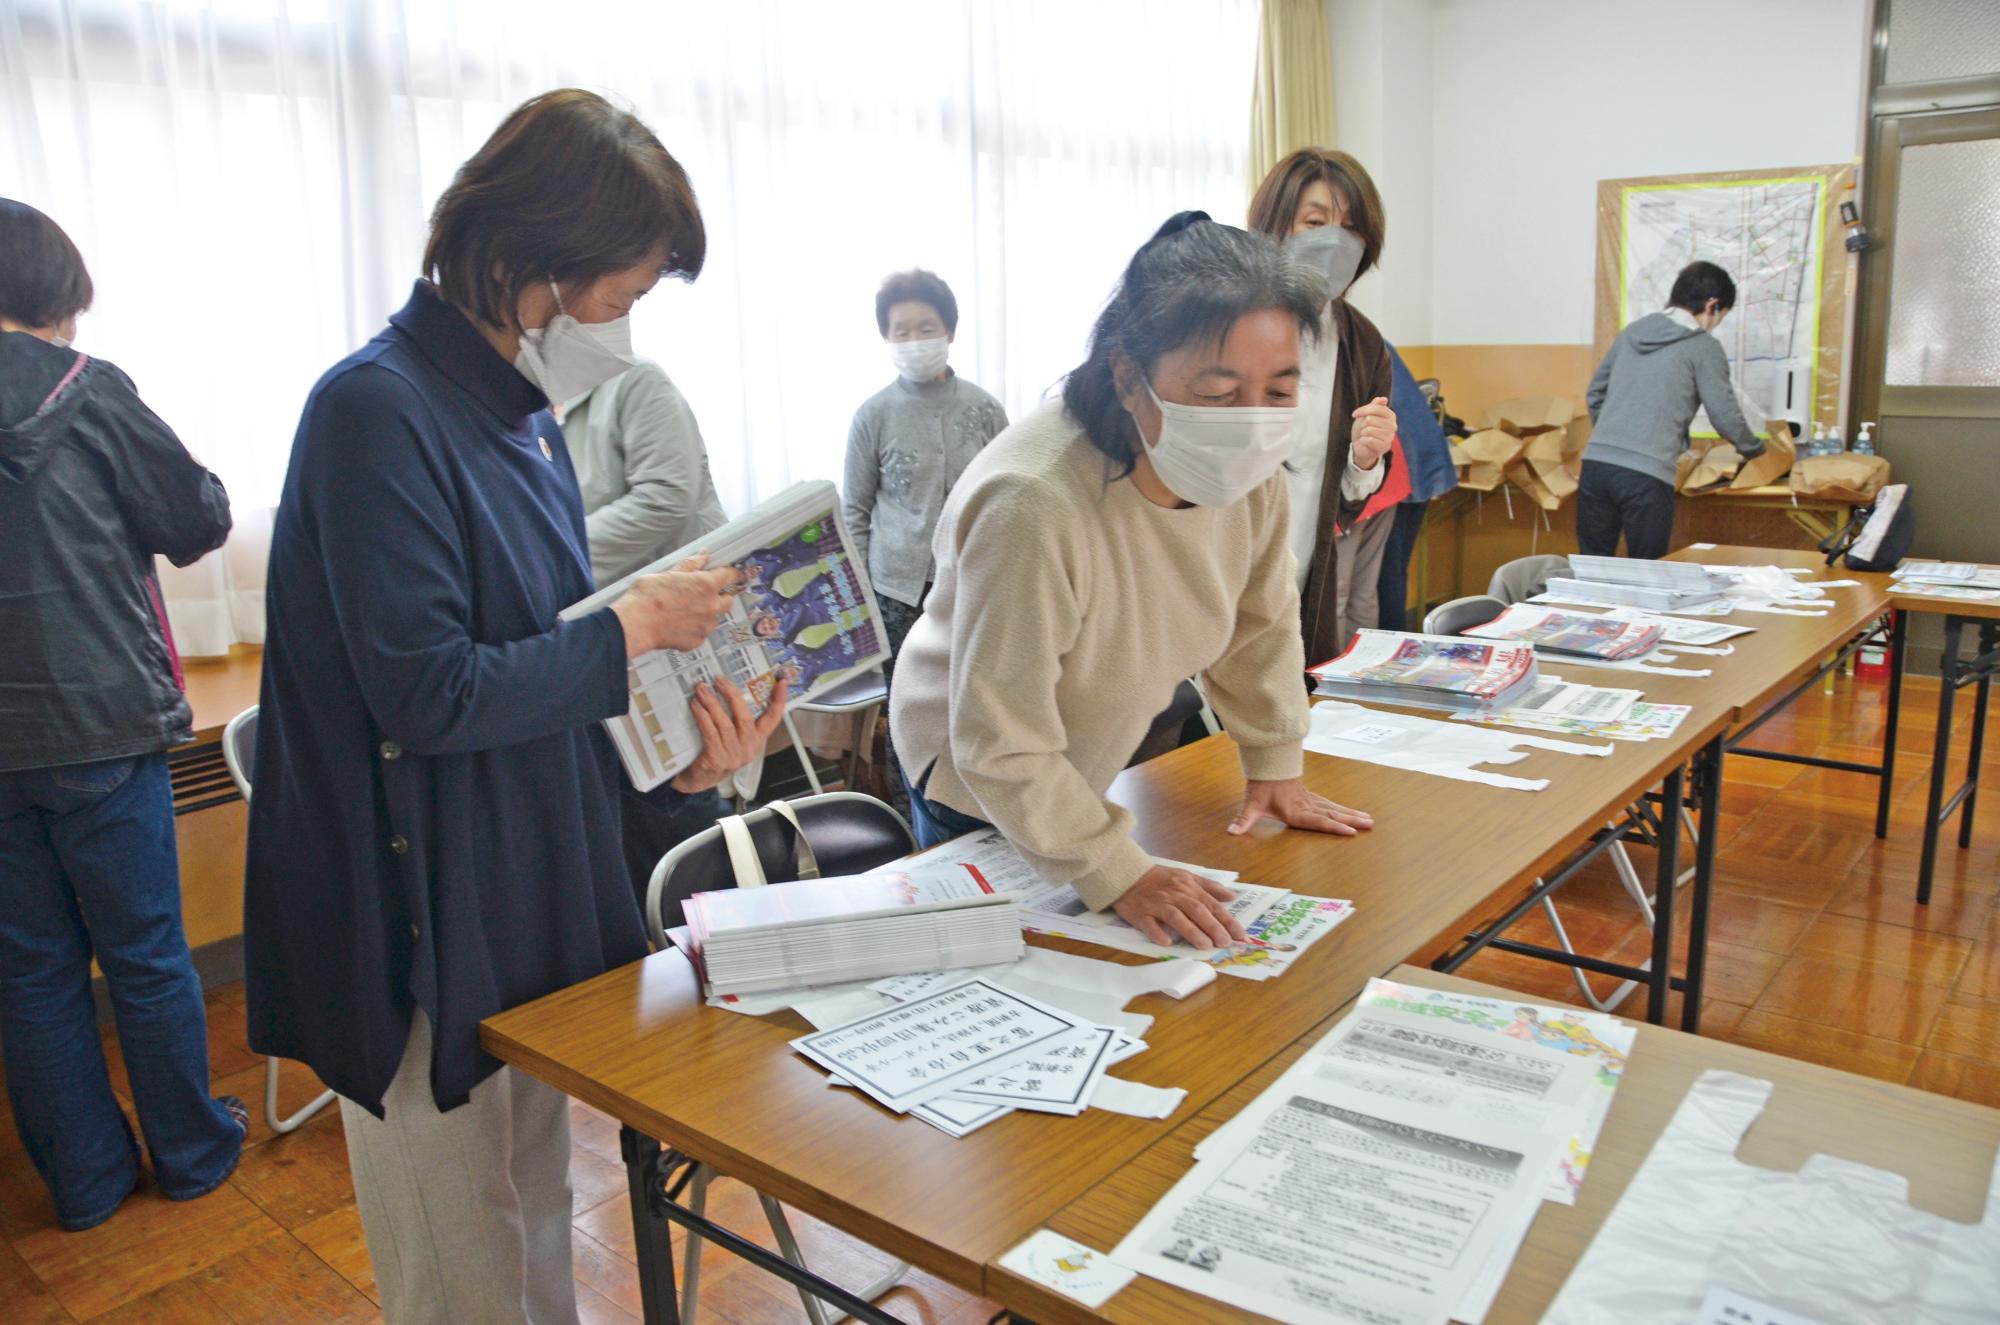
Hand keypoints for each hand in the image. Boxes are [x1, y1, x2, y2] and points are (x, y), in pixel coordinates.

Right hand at [609, 553, 740, 657]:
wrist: (636, 624)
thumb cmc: (648, 597)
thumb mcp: (668, 573)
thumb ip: (690, 565)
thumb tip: (703, 556)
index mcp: (705, 585)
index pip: (729, 576)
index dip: (733, 574)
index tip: (735, 574)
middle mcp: (710, 606)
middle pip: (728, 600)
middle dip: (721, 596)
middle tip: (707, 594)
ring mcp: (705, 626)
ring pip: (714, 618)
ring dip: (706, 614)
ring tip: (685, 611)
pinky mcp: (696, 641)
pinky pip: (701, 633)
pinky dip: (694, 629)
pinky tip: (678, 625)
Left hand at [670, 675, 788, 792]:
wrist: (698, 780)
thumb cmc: (716, 754)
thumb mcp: (733, 739)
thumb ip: (736, 720)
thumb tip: (729, 689)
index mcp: (756, 740)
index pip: (773, 718)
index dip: (779, 700)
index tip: (781, 682)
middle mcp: (748, 748)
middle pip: (745, 717)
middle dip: (732, 695)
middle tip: (719, 680)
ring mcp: (733, 756)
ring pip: (724, 723)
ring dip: (712, 703)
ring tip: (702, 689)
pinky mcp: (716, 759)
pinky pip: (709, 732)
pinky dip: (702, 716)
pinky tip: (695, 706)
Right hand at [1111, 865, 1249, 948]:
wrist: (1127, 875)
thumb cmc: (1160, 879)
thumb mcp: (1187, 876)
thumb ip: (1210, 887)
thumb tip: (1232, 897)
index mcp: (1188, 887)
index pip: (1211, 904)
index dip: (1227, 920)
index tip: (1239, 934)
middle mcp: (1175, 895)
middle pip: (1196, 910)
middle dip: (1213, 927)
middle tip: (1225, 942)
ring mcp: (1157, 904)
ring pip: (1176, 917)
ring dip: (1191, 931)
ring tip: (1204, 945)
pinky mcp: (1140, 913)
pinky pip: (1149, 924)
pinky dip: (1158, 933)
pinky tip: (1167, 942)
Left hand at [1229, 778, 1372, 836]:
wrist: (1267, 766)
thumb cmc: (1261, 787)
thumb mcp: (1251, 804)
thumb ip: (1243, 820)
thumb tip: (1232, 832)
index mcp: (1295, 811)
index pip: (1318, 820)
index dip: (1334, 827)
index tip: (1350, 832)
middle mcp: (1307, 806)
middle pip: (1333, 814)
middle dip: (1351, 821)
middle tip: (1369, 825)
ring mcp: (1311, 801)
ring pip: (1335, 809)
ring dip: (1352, 815)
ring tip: (1369, 820)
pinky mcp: (1312, 798)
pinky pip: (1331, 805)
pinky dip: (1344, 810)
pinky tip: (1355, 814)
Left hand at [1349, 396, 1394, 469]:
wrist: (1360, 446)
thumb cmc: (1364, 428)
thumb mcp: (1367, 414)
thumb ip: (1374, 406)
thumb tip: (1384, 399)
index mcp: (1390, 415)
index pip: (1377, 408)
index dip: (1363, 410)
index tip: (1354, 414)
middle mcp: (1393, 426)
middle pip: (1370, 419)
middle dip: (1362, 424)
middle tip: (1364, 429)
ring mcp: (1390, 437)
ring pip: (1369, 430)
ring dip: (1363, 433)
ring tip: (1366, 435)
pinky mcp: (1384, 447)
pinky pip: (1369, 440)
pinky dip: (1363, 441)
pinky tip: (1366, 442)